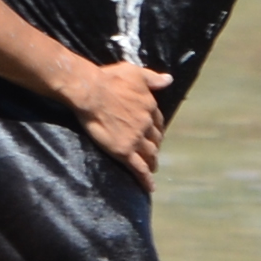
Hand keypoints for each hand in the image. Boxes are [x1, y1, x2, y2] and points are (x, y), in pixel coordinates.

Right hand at [71, 57, 173, 184]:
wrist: (91, 92)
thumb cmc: (109, 79)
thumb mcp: (135, 72)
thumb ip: (153, 79)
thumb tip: (169, 80)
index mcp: (149, 106)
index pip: (158, 121)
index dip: (156, 129)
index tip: (155, 134)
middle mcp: (146, 124)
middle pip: (155, 140)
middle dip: (155, 146)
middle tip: (153, 153)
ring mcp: (136, 139)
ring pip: (150, 155)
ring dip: (152, 162)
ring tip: (152, 168)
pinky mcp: (124, 152)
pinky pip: (139, 169)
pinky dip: (146, 179)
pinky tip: (150, 187)